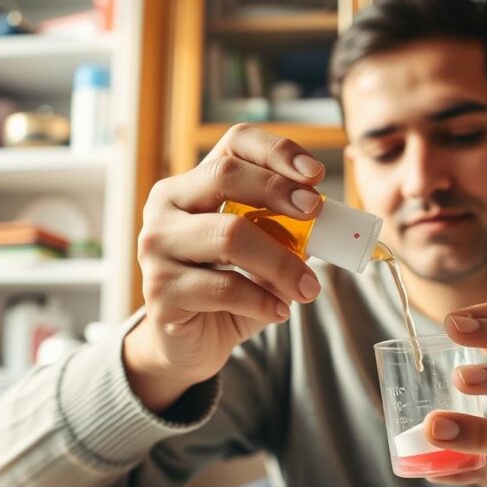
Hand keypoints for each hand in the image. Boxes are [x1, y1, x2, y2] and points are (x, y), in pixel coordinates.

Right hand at [125, 124, 325, 411]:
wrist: (190, 342)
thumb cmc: (229, 287)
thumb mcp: (263, 252)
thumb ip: (288, 231)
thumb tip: (329, 222)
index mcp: (193, 183)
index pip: (234, 143)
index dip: (277, 151)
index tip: (316, 175)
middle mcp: (166, 204)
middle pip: (225, 175)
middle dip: (279, 192)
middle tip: (317, 214)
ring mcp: (156, 246)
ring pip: (229, 235)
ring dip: (281, 262)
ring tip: (308, 288)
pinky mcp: (159, 290)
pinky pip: (224, 288)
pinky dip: (263, 300)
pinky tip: (279, 311)